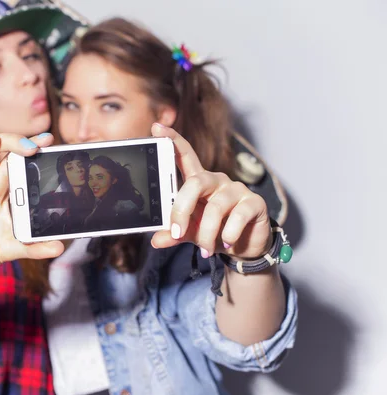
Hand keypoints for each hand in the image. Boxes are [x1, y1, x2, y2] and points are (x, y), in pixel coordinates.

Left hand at [150, 124, 271, 258]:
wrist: (244, 248)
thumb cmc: (215, 232)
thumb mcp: (190, 234)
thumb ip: (173, 234)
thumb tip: (156, 240)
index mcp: (198, 182)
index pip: (184, 155)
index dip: (172, 140)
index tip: (156, 128)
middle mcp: (217, 181)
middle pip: (195, 182)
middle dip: (182, 210)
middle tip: (177, 232)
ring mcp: (237, 190)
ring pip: (216, 206)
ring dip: (207, 233)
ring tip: (205, 249)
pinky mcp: (255, 203)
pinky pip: (239, 215)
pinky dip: (229, 233)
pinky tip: (227, 243)